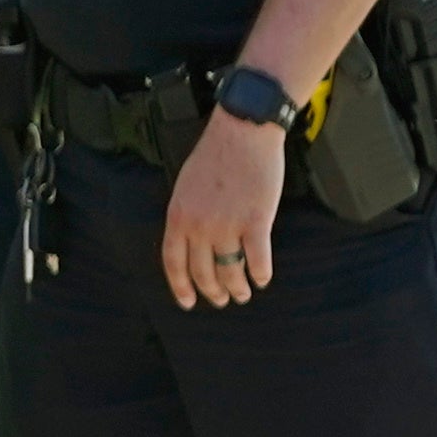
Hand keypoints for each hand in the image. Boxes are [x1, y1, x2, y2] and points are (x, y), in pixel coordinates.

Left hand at [161, 116, 283, 309]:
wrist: (241, 133)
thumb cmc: (214, 157)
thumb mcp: (185, 189)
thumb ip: (186, 217)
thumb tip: (191, 243)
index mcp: (178, 217)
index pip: (173, 263)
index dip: (181, 287)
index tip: (189, 302)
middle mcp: (199, 226)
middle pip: (202, 272)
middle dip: (212, 291)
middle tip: (222, 299)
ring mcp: (227, 225)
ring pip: (230, 270)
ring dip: (238, 287)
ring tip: (243, 293)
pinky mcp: (256, 220)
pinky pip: (258, 258)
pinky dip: (261, 273)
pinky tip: (262, 279)